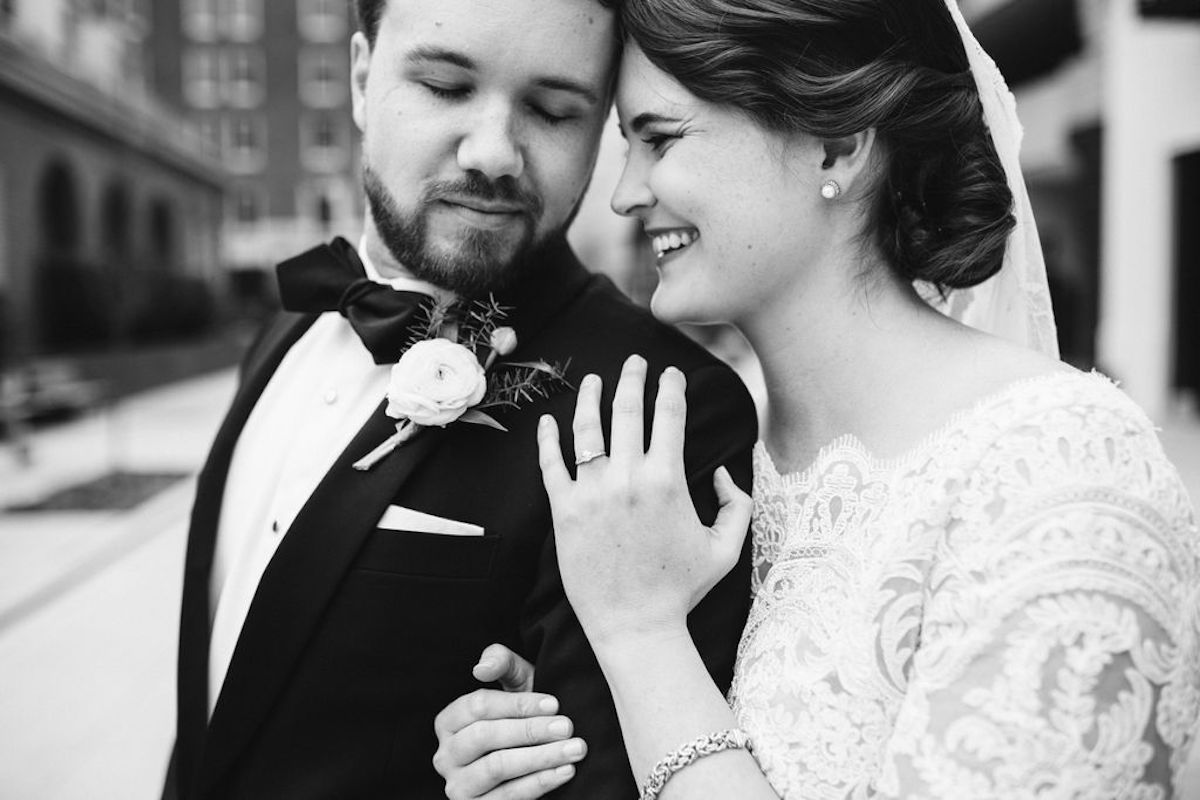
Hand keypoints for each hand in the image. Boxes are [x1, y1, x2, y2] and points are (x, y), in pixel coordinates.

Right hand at [433, 645, 585, 799]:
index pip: (476, 706)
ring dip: (540, 757)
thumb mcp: (516, 683)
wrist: (535, 760)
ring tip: (574, 748)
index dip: (516, 704)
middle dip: (530, 730)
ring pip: (497, 767)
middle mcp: (445, 756)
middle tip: (568, 726)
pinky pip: (509, 797)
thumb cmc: (524, 716)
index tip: (554, 704)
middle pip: (484, 736)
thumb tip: (481, 668)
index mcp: (449, 722)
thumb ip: (501, 663)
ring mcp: (458, 787)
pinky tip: (565, 770)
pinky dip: (540, 782)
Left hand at [537, 355, 753, 650]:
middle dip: (633, 377)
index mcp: (667, 479)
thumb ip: (737, 505)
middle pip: (627, 409)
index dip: (672, 387)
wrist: (635, 626)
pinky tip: (548, 420)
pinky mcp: (564, 510)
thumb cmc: (682, 589)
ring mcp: (592, 492)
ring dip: (590, 396)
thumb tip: (722, 473)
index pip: (669, 415)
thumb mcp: (726, 548)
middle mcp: (627, 477)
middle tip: (635, 361)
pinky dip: (547, 438)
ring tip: (593, 380)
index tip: (672, 374)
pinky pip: (550, 464)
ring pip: (586, 428)